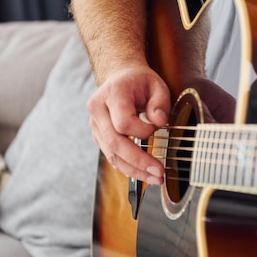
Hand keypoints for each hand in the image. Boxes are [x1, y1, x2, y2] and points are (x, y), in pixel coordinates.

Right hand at [87, 64, 169, 184]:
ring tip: (155, 178)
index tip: (157, 128)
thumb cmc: (139, 82)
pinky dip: (128, 167)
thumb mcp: (156, 85)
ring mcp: (95, 125)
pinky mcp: (99, 137)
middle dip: (138, 162)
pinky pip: (112, 156)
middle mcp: (98, 110)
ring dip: (134, 170)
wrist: (120, 78)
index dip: (142, 131)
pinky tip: (144, 173)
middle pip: (114, 143)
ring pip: (111, 155)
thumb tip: (159, 122)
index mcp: (112, 94)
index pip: (123, 122)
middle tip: (159, 173)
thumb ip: (160, 102)